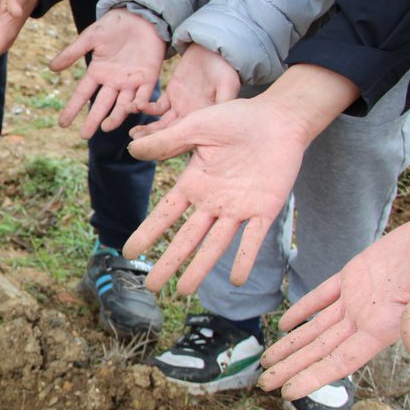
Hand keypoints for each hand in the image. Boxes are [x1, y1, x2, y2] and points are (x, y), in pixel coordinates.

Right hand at [52, 8, 164, 136]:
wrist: (141, 14)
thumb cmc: (114, 24)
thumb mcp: (90, 37)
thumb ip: (73, 52)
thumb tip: (51, 68)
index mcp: (98, 73)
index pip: (83, 95)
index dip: (73, 109)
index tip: (63, 123)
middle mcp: (113, 82)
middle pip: (101, 105)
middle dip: (93, 121)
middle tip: (85, 135)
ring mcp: (131, 82)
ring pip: (122, 105)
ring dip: (115, 117)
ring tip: (106, 127)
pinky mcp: (149, 78)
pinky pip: (143, 95)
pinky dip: (138, 104)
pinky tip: (131, 110)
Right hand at [122, 64, 364, 292]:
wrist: (281, 118)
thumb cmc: (237, 119)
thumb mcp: (196, 126)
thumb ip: (167, 141)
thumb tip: (132, 150)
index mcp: (195, 184)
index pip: (165, 215)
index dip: (148, 234)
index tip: (129, 252)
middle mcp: (213, 202)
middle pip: (186, 239)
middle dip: (168, 263)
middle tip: (151, 287)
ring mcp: (239, 208)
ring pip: (215, 245)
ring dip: (199, 268)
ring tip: (183, 291)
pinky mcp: (265, 209)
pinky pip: (253, 239)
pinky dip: (244, 259)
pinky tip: (235, 279)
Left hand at [133, 43, 239, 138]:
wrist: (215, 50)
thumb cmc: (225, 68)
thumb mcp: (228, 85)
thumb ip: (224, 101)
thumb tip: (220, 119)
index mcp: (205, 121)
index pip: (186, 139)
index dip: (170, 145)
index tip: (153, 148)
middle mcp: (191, 119)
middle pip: (170, 135)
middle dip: (152, 139)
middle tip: (136, 140)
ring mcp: (180, 108)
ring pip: (160, 125)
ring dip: (146, 129)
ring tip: (132, 132)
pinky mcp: (172, 96)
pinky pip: (155, 107)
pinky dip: (145, 108)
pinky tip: (135, 107)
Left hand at [259, 198, 409, 399]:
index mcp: (384, 329)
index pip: (340, 361)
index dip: (312, 377)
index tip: (287, 393)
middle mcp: (367, 319)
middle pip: (320, 350)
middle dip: (291, 367)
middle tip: (262, 384)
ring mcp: (358, 298)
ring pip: (315, 328)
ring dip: (291, 345)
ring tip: (266, 361)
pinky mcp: (354, 274)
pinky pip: (321, 296)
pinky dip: (302, 309)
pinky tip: (285, 324)